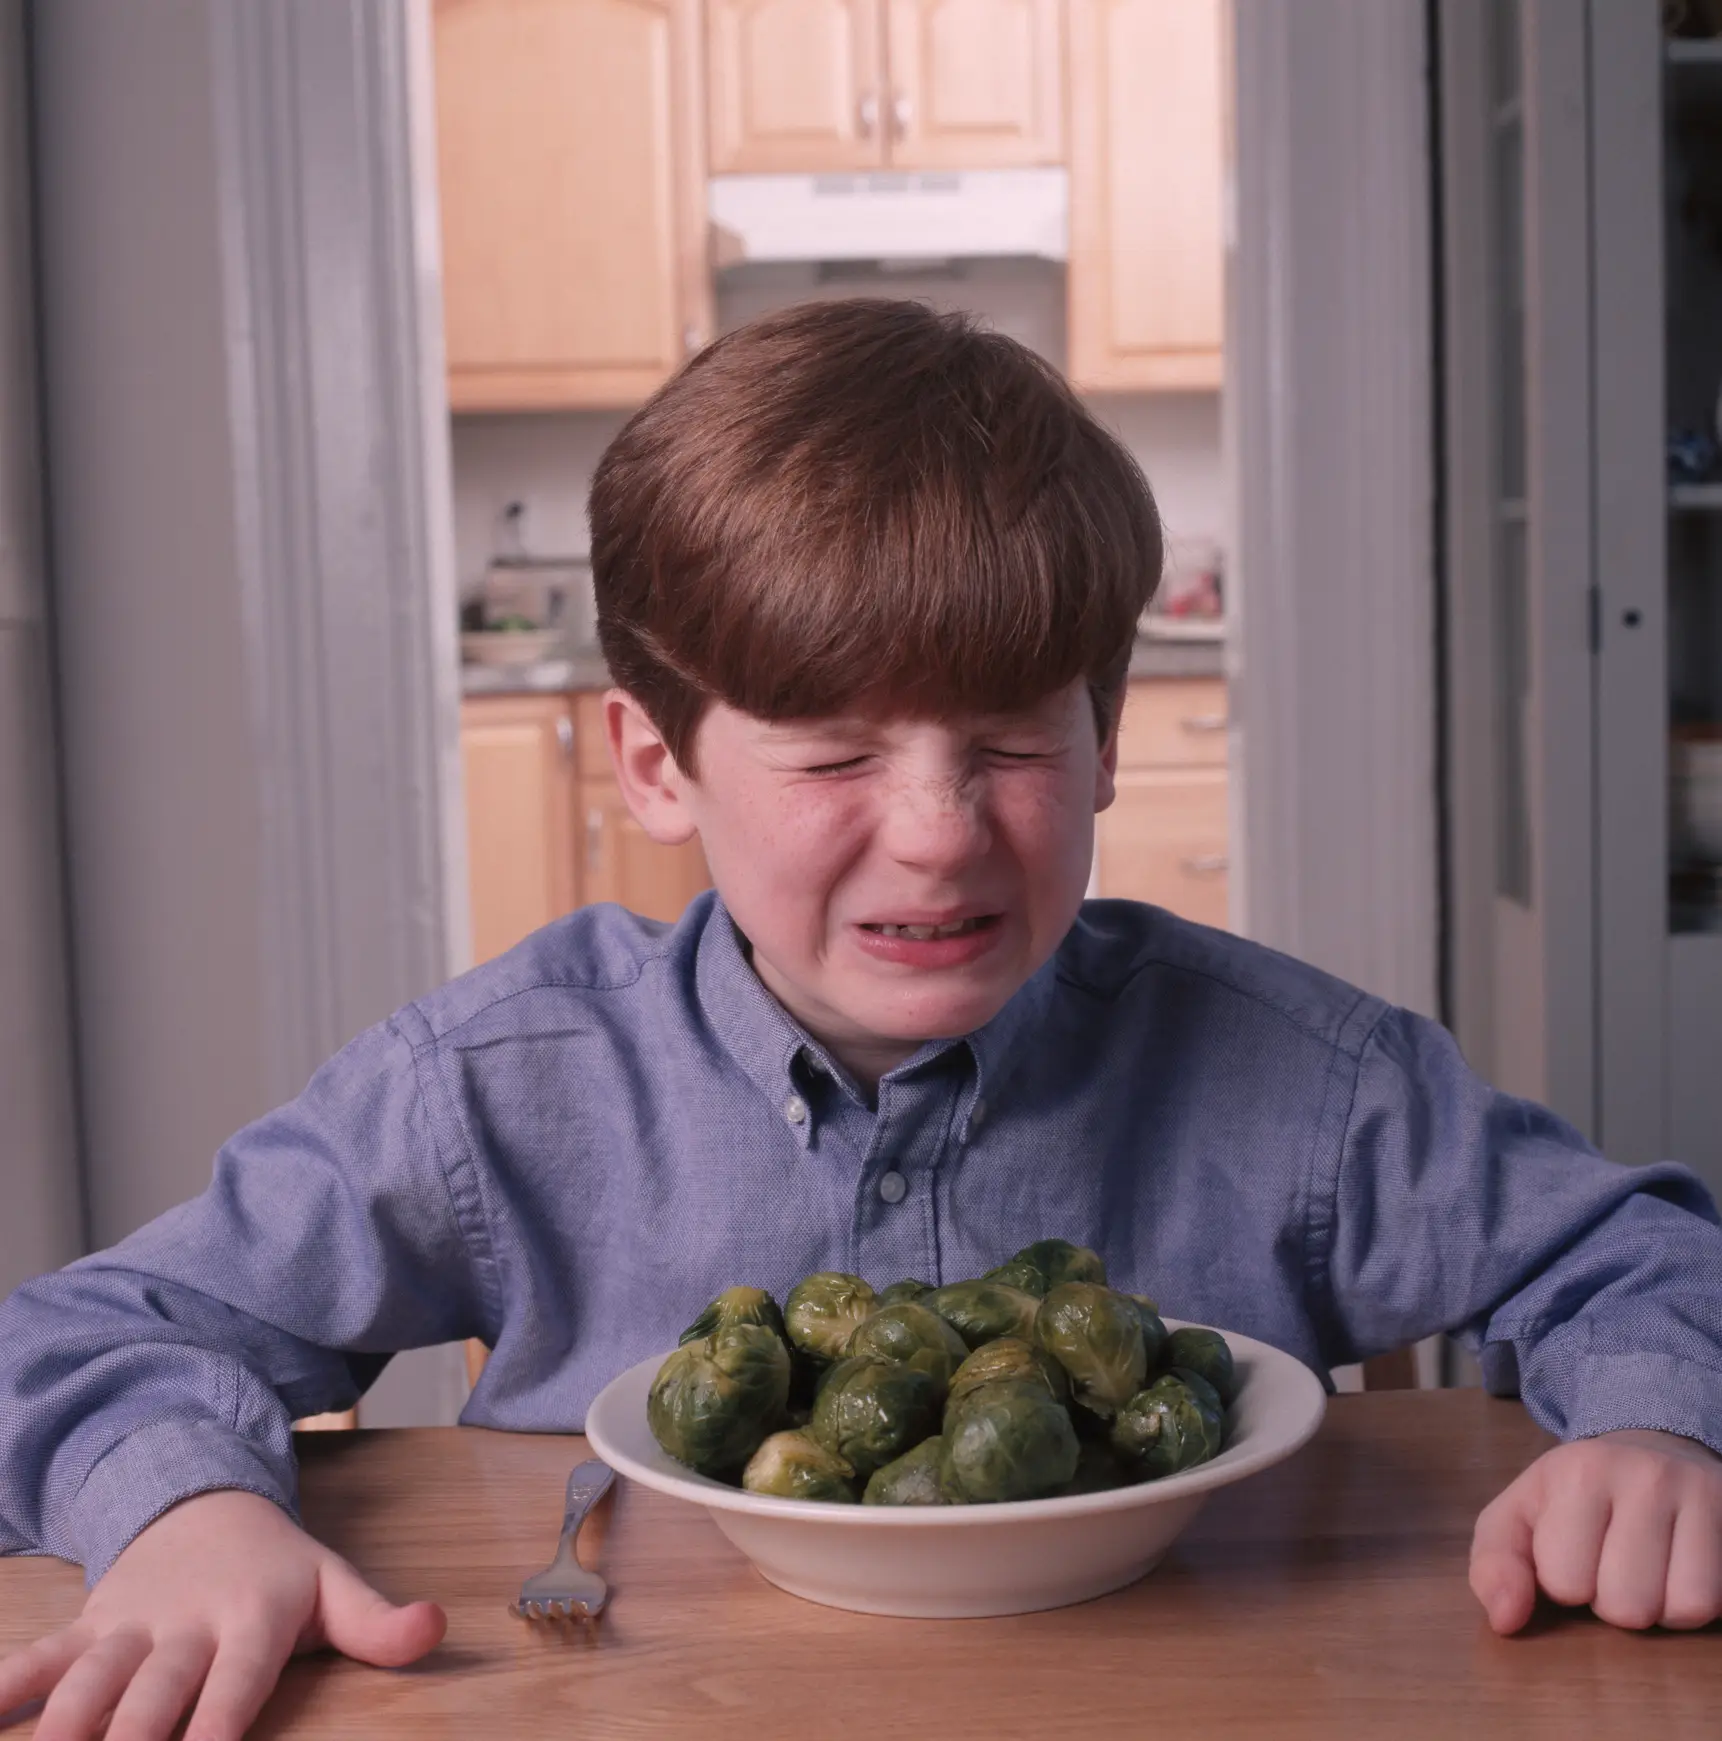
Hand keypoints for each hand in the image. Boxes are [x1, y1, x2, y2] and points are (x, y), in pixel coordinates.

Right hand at [0, 1488, 445, 1738]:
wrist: (205, 1503)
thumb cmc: (277, 1568)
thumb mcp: (333, 1586)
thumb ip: (378, 1620)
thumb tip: (436, 1626)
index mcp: (253, 1620)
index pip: (235, 1684)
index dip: (216, 1727)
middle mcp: (185, 1627)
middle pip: (151, 1697)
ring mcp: (127, 1628)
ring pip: (85, 1683)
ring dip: (61, 1730)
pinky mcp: (84, 1628)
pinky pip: (34, 1662)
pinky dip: (3, 1691)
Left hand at [1470, 1428, 1721, 1633]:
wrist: (1651, 1451)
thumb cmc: (1577, 1496)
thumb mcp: (1520, 1515)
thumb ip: (1495, 1564)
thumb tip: (1505, 1621)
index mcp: (1577, 1471)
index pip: (1563, 1581)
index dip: (1563, 1582)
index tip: (1572, 1549)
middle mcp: (1643, 1475)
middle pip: (1625, 1605)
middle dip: (1611, 1599)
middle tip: (1611, 1562)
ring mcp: (1699, 1494)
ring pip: (1680, 1610)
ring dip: (1658, 1607)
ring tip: (1645, 1569)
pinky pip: (1715, 1605)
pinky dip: (1693, 1605)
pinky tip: (1678, 1572)